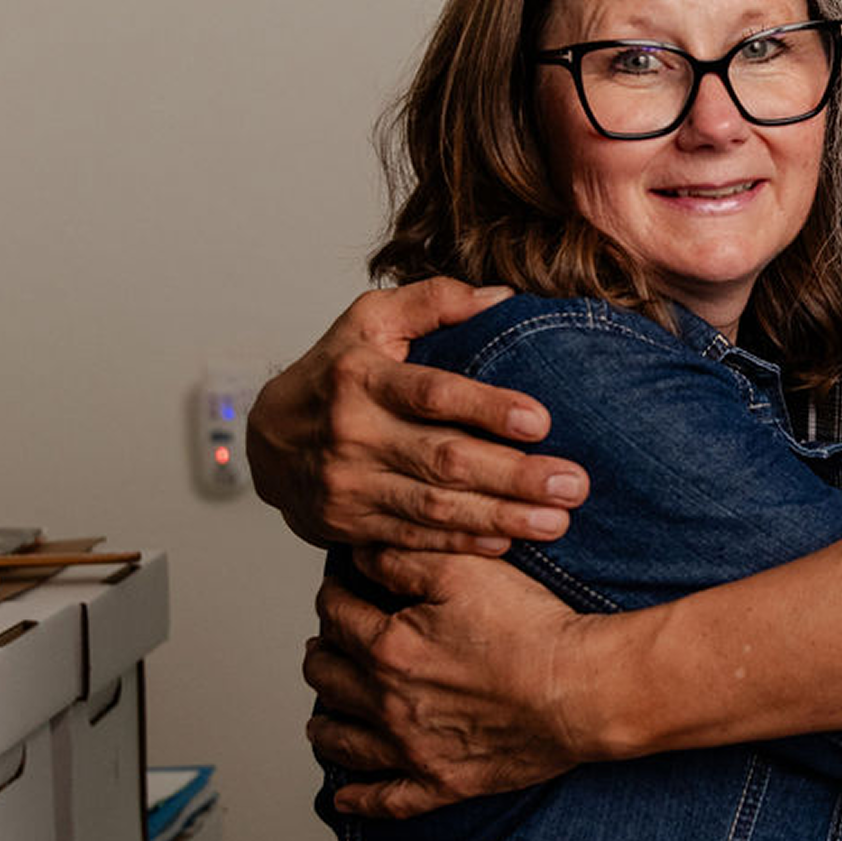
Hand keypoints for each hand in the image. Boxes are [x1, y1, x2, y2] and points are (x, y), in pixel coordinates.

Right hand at [247, 280, 588, 550]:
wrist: (267, 439)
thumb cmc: (336, 369)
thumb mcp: (370, 319)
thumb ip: (433, 301)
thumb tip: (502, 295)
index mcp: (362, 377)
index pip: (432, 394)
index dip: (488, 408)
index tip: (543, 421)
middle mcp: (353, 434)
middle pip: (444, 460)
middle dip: (515, 475)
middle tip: (574, 484)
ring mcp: (349, 485)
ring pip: (435, 508)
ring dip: (501, 518)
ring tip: (557, 522)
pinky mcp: (350, 525)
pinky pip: (413, 539)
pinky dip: (461, 545)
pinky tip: (507, 545)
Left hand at [303, 548, 602, 816]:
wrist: (582, 689)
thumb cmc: (532, 628)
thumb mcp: (467, 571)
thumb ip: (405, 561)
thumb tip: (360, 556)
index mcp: (391, 647)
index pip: (338, 617)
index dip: (333, 597)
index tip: (336, 590)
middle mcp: (388, 703)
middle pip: (329, 679)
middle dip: (321, 656)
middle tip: (325, 646)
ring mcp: (412, 749)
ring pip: (343, 742)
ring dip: (324, 725)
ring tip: (321, 716)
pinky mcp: (442, 782)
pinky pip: (386, 800)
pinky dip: (358, 799)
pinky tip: (344, 796)